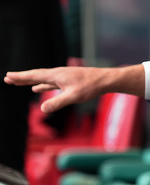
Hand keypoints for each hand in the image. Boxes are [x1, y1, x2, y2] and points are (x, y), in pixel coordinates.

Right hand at [4, 65, 144, 112]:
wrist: (105, 80)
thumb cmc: (91, 87)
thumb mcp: (73, 96)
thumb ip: (57, 103)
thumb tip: (43, 109)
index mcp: (56, 75)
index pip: (34, 76)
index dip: (20, 77)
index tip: (8, 76)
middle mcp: (57, 74)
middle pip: (35, 76)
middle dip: (22, 78)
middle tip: (8, 78)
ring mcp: (63, 77)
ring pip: (42, 79)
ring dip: (30, 81)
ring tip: (19, 83)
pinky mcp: (68, 81)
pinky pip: (50, 83)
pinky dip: (42, 85)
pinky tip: (38, 89)